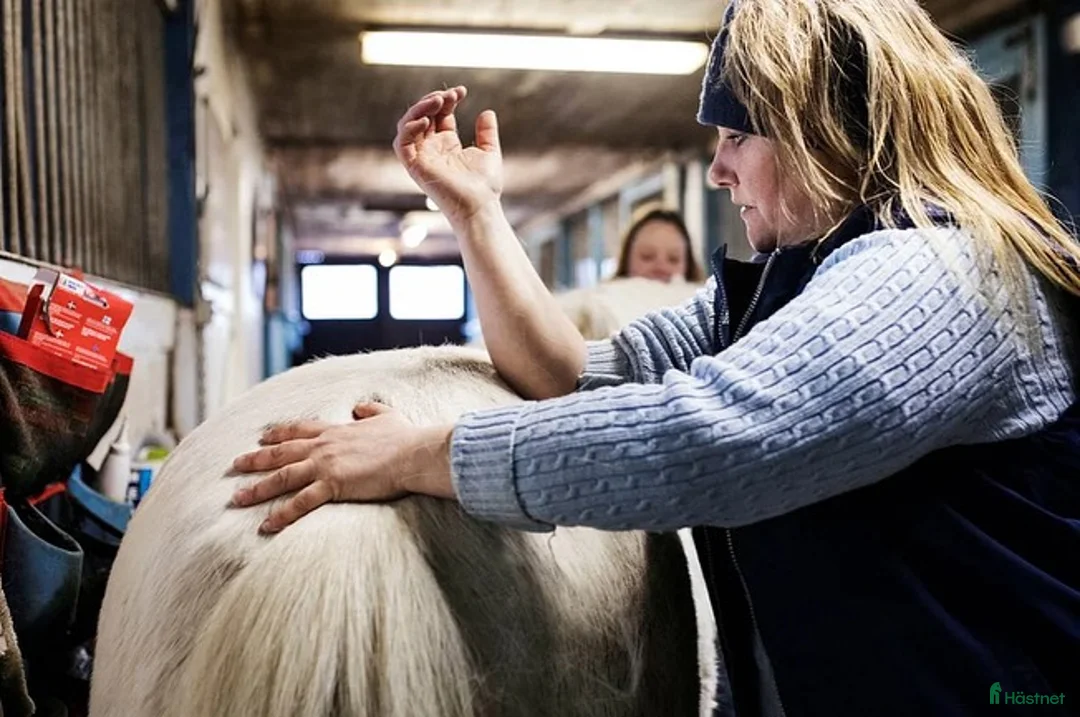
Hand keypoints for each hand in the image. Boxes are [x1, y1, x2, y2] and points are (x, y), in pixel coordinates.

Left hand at [230, 402, 455, 532]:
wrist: (413, 453)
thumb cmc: (405, 437)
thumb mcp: (387, 415)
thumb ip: (371, 410)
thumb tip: (360, 406)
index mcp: (336, 431)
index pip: (299, 430)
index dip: (279, 434)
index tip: (262, 437)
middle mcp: (324, 446)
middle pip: (282, 453)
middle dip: (255, 460)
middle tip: (235, 465)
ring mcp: (326, 465)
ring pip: (283, 477)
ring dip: (258, 488)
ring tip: (238, 500)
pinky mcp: (333, 485)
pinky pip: (301, 503)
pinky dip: (282, 515)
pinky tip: (267, 526)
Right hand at [392, 85, 503, 225]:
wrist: (480, 206)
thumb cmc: (485, 186)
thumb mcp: (489, 151)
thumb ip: (487, 132)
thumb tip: (487, 112)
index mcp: (447, 145)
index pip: (439, 115)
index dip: (446, 99)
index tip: (461, 91)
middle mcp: (431, 149)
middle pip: (422, 116)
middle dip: (434, 100)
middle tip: (450, 94)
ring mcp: (422, 158)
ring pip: (408, 125)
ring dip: (419, 109)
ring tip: (438, 100)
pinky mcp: (415, 167)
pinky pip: (401, 144)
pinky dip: (409, 128)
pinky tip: (427, 120)